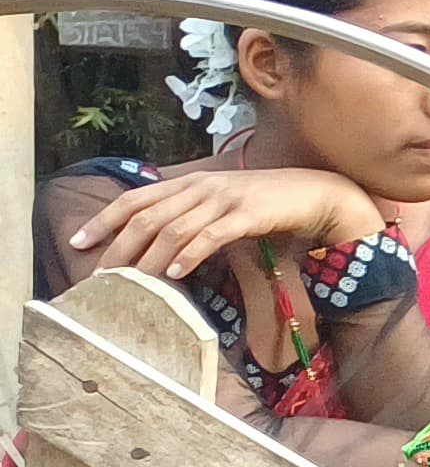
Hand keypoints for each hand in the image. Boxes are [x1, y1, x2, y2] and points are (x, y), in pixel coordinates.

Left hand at [71, 167, 382, 280]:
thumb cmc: (265, 204)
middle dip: (119, 247)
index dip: (104, 219)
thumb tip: (155, 245)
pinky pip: (210, 235)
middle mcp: (199, 187)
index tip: (79, 242)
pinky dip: (189, 254)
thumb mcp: (219, 205)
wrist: (314, 193)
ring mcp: (223, 198)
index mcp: (188, 183)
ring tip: (132, 283)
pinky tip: (174, 272)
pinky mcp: (247, 214)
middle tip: (101, 276)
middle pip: (146, 217)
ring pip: (172, 228)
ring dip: (148, 258)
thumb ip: (189, 217)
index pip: (134, 199)